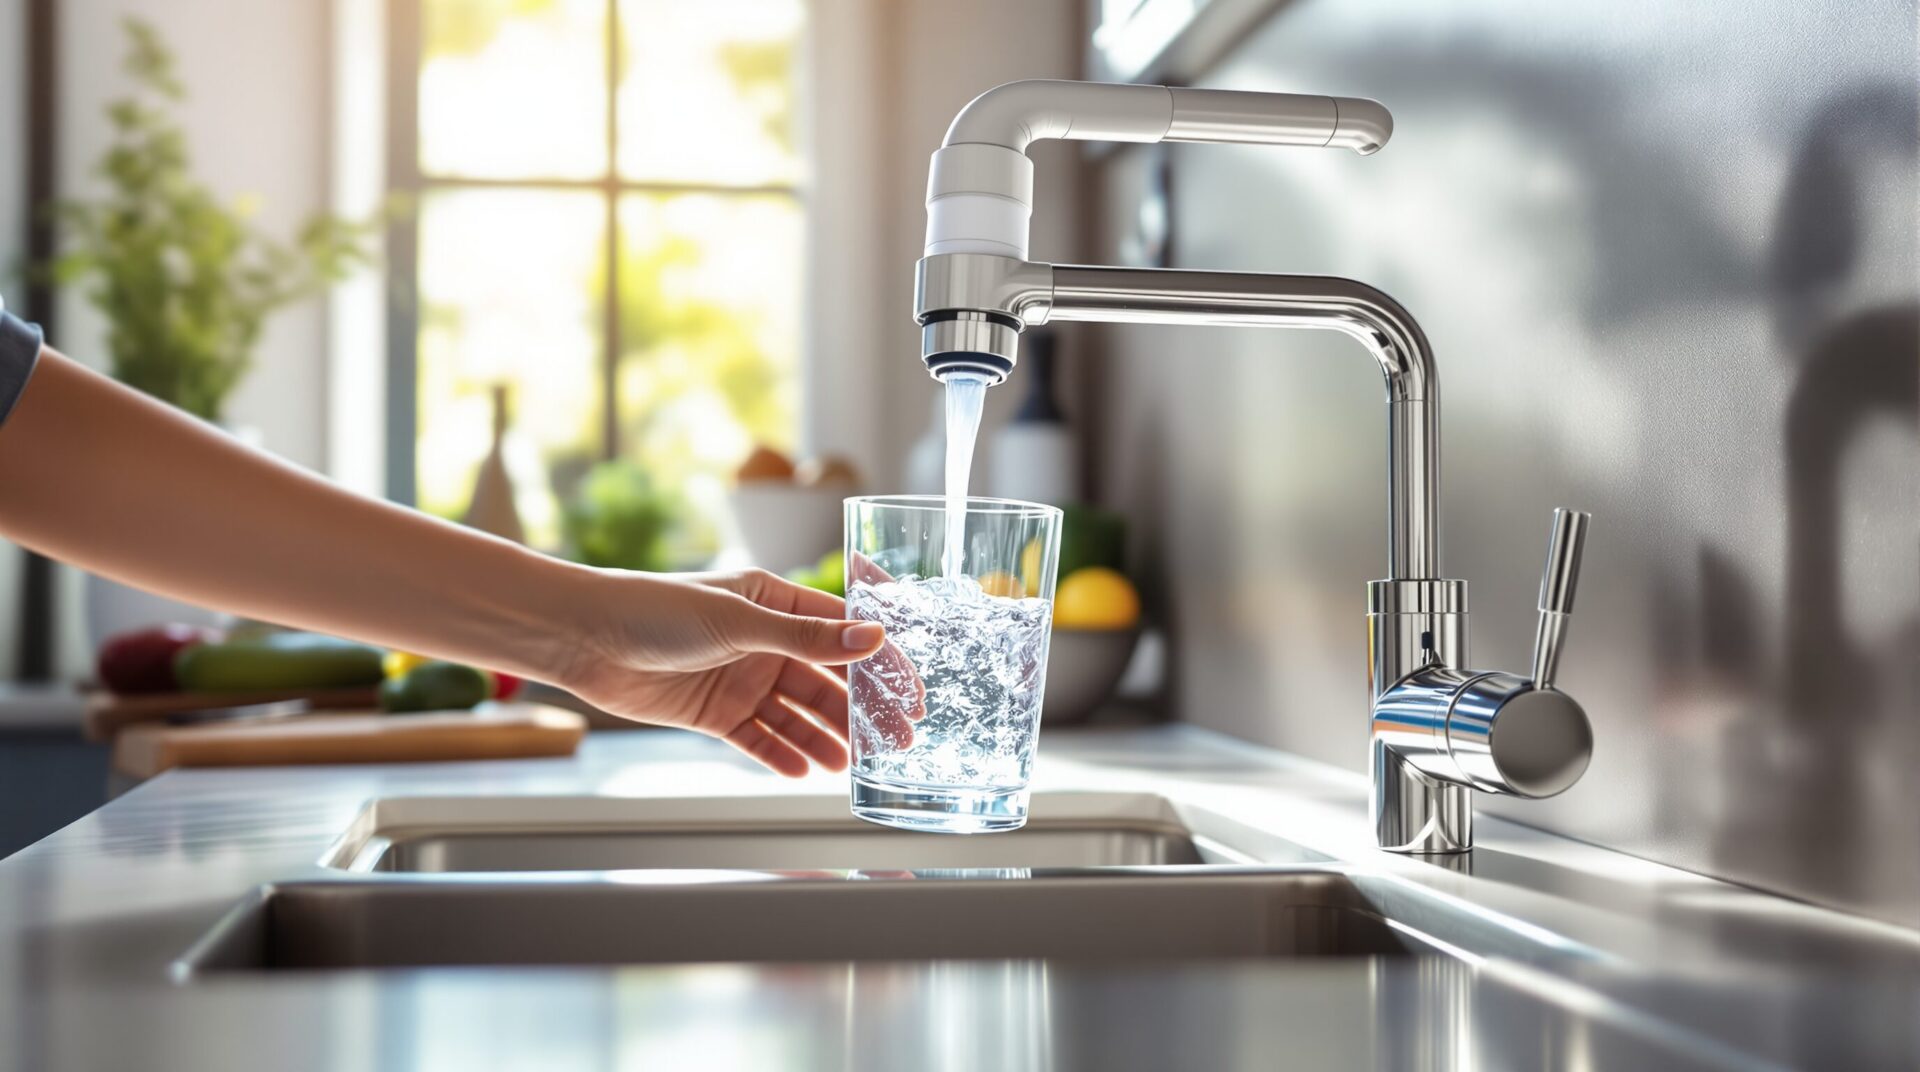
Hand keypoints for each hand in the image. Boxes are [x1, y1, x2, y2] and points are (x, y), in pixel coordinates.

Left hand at [557, 568, 918, 775]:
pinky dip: (783, 754)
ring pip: (796, 714)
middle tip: (895, 742)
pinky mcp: (715, 713)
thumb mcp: (739, 620)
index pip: (843, 633)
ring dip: (826, 738)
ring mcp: (741, 678)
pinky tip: (807, 772)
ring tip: (852, 765)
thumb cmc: (656, 609)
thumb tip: (870, 638)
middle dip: (860, 711)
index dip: (880, 663)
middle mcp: (763, 641)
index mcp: (775, 602)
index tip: (912, 693)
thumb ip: (805, 636)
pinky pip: (760, 738)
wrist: (585, 639)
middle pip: (826, 680)